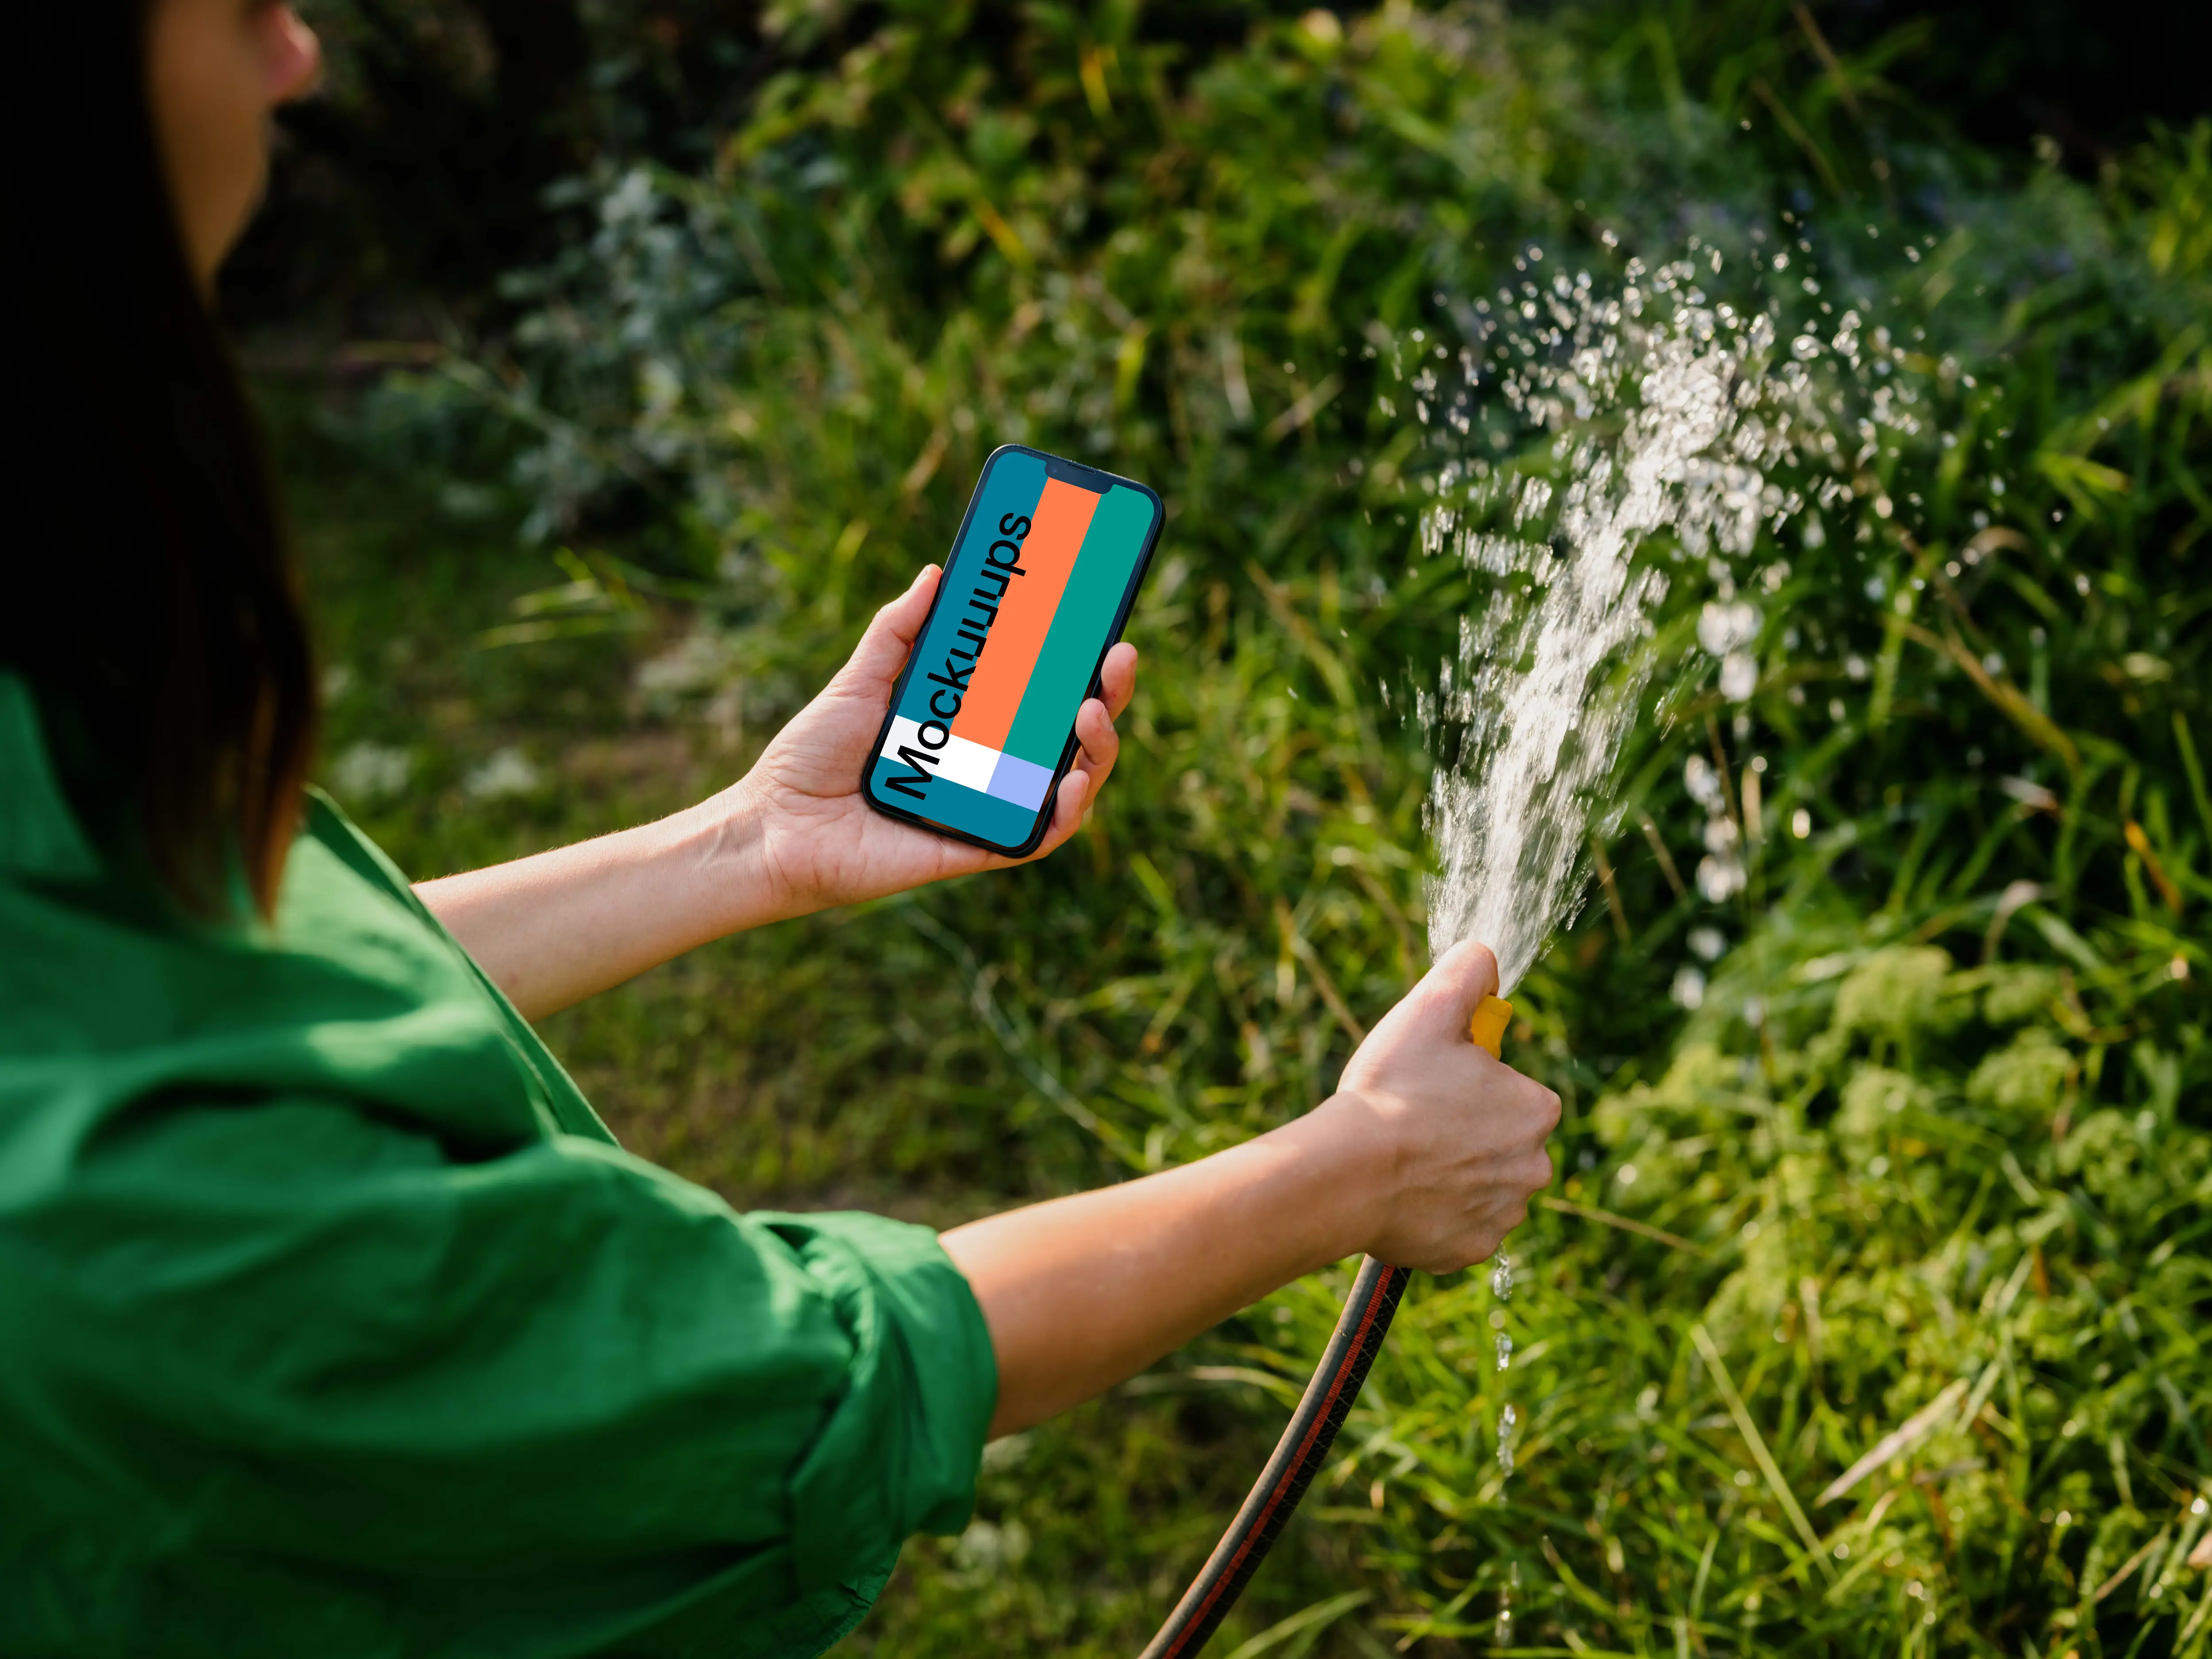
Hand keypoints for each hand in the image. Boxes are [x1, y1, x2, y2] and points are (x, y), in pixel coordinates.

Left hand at [728, 564, 1138, 917]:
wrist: (772, 825)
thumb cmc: (810, 759)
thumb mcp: (859, 683)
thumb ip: (897, 633)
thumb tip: (936, 574)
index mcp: (969, 725)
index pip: (1039, 690)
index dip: (1079, 660)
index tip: (1102, 620)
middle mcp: (988, 766)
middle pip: (1070, 732)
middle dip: (1109, 693)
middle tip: (1118, 655)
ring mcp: (986, 807)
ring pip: (1071, 784)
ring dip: (1098, 747)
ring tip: (1094, 709)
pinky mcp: (975, 849)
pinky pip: (1038, 836)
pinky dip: (1065, 811)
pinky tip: (1073, 778)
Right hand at [1308, 940, 1560, 1272]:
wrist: (1349, 1174)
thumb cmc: (1392, 1090)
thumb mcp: (1429, 1010)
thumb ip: (1468, 972)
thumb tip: (1486, 957)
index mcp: (1536, 1110)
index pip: (1516, 1093)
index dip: (1472, 1085)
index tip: (1434, 1084)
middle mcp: (1534, 1168)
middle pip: (1501, 1142)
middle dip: (1466, 1133)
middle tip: (1413, 1121)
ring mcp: (1502, 1215)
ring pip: (1481, 1185)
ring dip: (1451, 1174)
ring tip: (1402, 1158)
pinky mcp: (1470, 1250)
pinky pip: (1457, 1225)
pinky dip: (1435, 1213)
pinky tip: (1401, 1195)